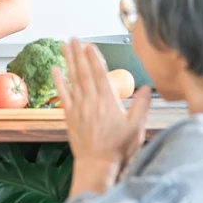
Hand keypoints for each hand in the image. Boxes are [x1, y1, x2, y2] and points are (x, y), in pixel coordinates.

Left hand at [53, 39, 150, 169]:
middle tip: (73, 37)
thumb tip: (147, 88)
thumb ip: (141, 106)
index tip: (89, 44)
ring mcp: (78, 108)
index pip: (100, 74)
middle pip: (83, 72)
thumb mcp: (136, 127)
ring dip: (68, 61)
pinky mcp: (69, 116)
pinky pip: (62, 94)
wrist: (97, 164)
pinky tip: (54, 69)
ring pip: (72, 79)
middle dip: (78, 53)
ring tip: (63, 46)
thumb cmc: (119, 147)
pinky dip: (58, 81)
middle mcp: (91, 101)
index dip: (94, 58)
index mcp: (108, 102)